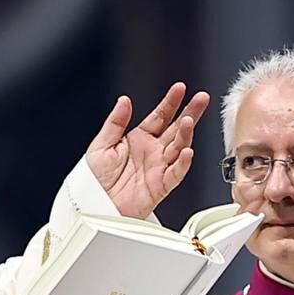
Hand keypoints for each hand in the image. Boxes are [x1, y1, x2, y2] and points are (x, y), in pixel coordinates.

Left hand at [83, 83, 206, 218]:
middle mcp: (152, 152)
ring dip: (185, 135)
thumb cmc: (94, 181)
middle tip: (201, 99)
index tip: (180, 88)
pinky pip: (176, 174)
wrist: (92, 205)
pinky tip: (187, 151)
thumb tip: (124, 101)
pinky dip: (183, 163)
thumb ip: (115, 122)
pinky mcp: (160, 186)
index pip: (159, 116)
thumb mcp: (100, 145)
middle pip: (176, 128)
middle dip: (190, 112)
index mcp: (138, 140)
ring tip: (187, 121)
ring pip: (178, 148)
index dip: (170, 102)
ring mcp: (158, 168)